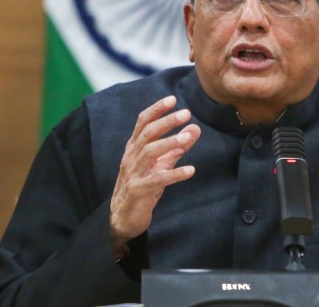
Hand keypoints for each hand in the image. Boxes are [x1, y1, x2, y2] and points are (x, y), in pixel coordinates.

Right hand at [109, 95, 200, 251]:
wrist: (122, 218)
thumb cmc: (143, 185)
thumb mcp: (161, 162)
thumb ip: (178, 146)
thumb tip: (196, 127)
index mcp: (134, 147)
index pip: (143, 122)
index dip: (156, 109)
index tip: (172, 99)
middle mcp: (131, 157)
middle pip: (148, 133)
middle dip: (167, 121)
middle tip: (186, 113)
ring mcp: (134, 173)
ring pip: (150, 152)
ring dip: (170, 143)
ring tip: (189, 137)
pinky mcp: (139, 190)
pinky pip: (158, 179)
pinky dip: (175, 174)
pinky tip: (191, 170)